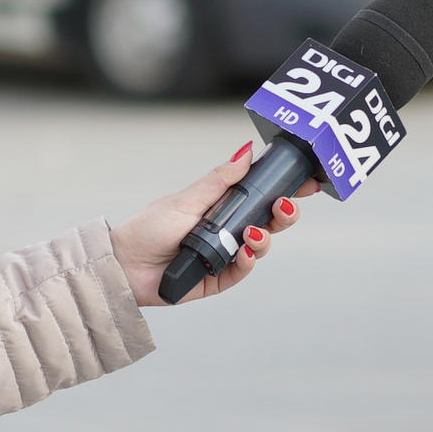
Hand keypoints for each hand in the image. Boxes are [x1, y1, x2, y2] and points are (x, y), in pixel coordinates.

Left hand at [111, 141, 314, 307]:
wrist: (124, 265)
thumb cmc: (149, 228)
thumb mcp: (187, 199)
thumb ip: (220, 180)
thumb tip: (246, 151)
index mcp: (222, 207)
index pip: (261, 198)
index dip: (286, 191)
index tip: (307, 181)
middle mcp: (227, 231)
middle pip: (269, 222)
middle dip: (284, 214)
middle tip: (285, 205)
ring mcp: (224, 256)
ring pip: (260, 247)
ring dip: (265, 238)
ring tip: (253, 233)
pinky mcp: (217, 280)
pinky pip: (241, 272)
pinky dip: (247, 262)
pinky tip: (244, 253)